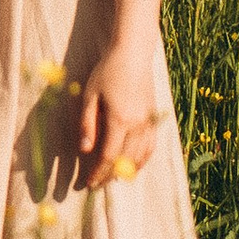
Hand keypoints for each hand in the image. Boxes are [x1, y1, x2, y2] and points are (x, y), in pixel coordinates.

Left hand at [76, 39, 159, 185]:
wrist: (133, 53)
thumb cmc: (108, 71)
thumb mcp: (90, 95)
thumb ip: (88, 123)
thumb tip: (85, 150)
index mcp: (120, 120)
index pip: (108, 157)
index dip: (98, 173)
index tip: (88, 184)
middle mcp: (137, 125)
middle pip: (125, 161)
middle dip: (110, 176)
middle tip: (97, 185)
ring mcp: (148, 122)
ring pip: (140, 157)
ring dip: (127, 171)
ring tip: (113, 178)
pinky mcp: (154, 117)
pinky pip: (151, 147)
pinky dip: (143, 160)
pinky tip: (135, 166)